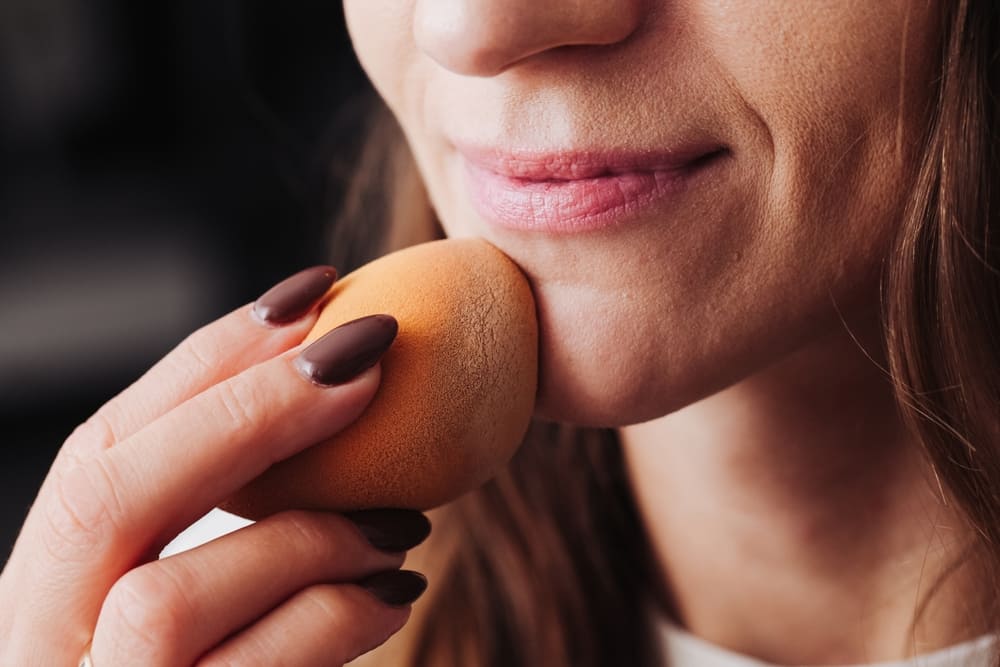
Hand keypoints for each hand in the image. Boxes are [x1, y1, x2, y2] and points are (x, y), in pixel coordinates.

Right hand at [0, 266, 429, 665]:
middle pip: (107, 495)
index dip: (203, 360)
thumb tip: (328, 385)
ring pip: (167, 598)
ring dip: (305, 533)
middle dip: (249, 408)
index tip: (311, 292)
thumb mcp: (205, 596)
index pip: (98, 449)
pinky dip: (332, 620)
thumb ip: (222, 514)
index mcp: (49, 591)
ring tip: (403, 522)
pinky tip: (392, 596)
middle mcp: (41, 651)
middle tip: (371, 351)